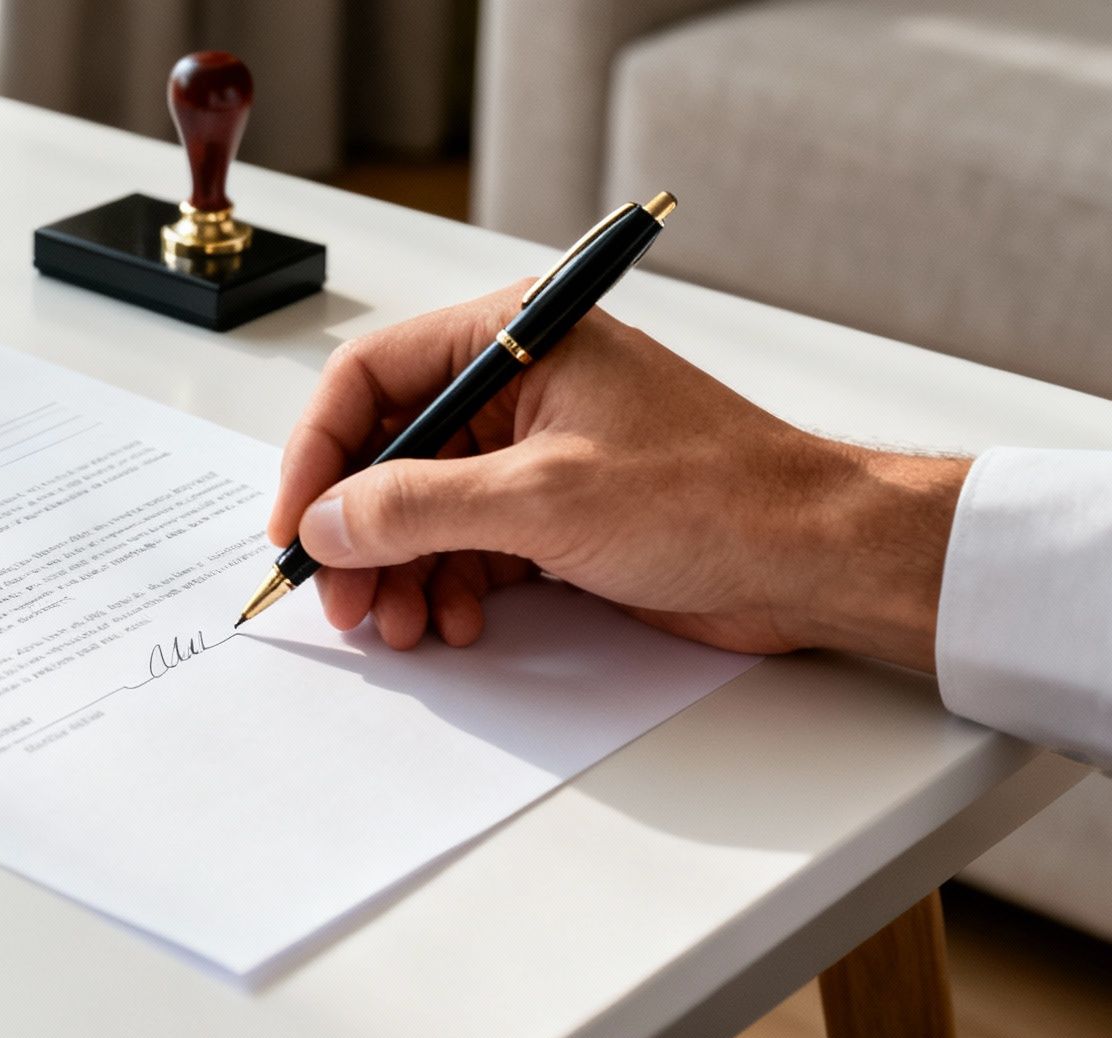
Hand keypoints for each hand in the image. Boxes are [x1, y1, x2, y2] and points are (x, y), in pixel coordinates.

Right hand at [267, 281, 969, 671]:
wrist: (814, 558)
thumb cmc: (715, 495)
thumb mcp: (543, 498)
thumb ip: (418, 506)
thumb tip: (327, 521)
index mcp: (516, 338)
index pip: (371, 379)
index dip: (320, 454)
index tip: (297, 525)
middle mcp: (517, 385)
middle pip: (390, 451)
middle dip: (358, 531)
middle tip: (342, 599)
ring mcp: (535, 451)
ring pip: (423, 508)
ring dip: (400, 570)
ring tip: (401, 625)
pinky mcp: (555, 512)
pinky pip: (467, 545)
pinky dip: (449, 586)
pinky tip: (457, 621)